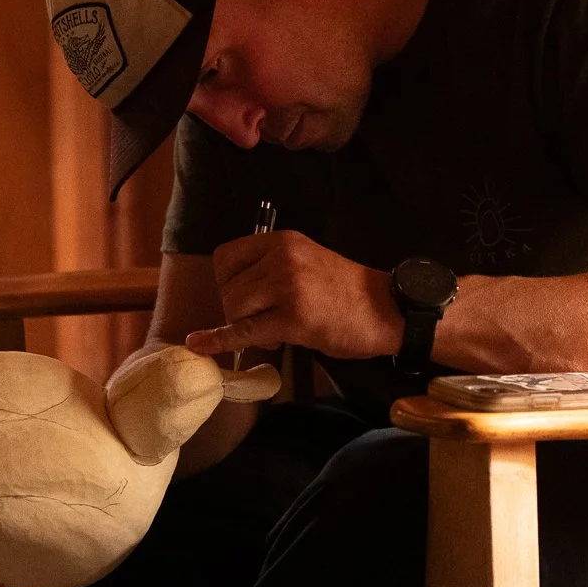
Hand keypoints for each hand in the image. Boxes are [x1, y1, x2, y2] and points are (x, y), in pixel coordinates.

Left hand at [185, 230, 400, 360]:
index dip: (227, 282)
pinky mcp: (293, 318)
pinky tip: (200, 346)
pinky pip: (244, 331)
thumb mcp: (309, 262)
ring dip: (244, 325)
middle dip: (237, 309)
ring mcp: (287, 287)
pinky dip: (219, 341)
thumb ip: (275, 268)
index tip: (245, 297)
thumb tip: (237, 292)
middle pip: (228, 287)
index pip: (227, 257)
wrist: (387, 309)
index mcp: (284, 241)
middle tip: (266, 319)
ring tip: (275, 331)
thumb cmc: (349, 291)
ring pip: (234, 309)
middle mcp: (282, 257)